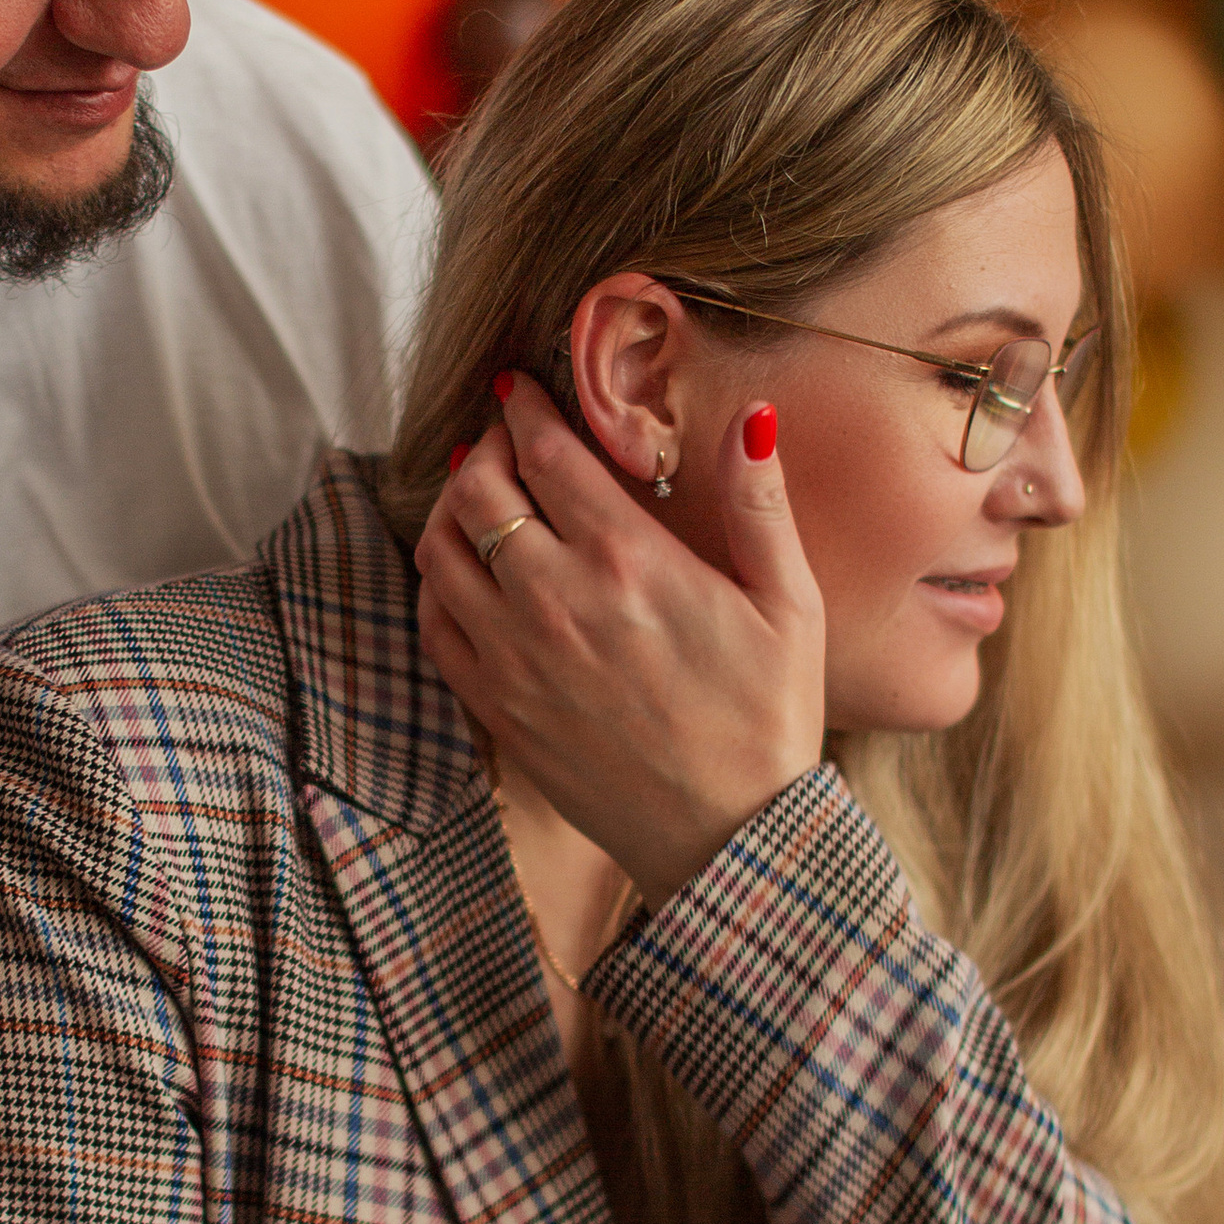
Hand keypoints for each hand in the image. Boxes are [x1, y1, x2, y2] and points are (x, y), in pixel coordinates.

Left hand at [413, 375, 827, 911]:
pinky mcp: (494, 704)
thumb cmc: (768, 719)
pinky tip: (466, 571)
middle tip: (504, 437)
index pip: (546, 452)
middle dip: (486, 446)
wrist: (725, 836)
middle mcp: (554, 599)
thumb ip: (762, 506)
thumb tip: (751, 416)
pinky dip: (437, 579)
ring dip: (453, 506)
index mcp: (628, 560)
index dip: (526, 407)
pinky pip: (434, 620)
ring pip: (441, 548)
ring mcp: (513, 654)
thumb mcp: (790, 605)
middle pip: (479, 488)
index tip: (521, 387)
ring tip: (480, 493)